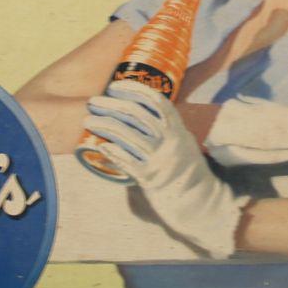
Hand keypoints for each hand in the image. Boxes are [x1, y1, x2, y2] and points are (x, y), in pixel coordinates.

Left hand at [83, 80, 249, 258]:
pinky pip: (127, 161)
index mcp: (177, 128)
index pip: (156, 101)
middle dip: (111, 105)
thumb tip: (140, 110)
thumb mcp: (183, 141)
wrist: (198, 201)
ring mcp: (160, 159)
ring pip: (127, 135)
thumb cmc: (187, 170)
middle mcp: (169, 140)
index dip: (134, 90)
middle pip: (135, 115)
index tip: (115, 86)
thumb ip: (166, 127)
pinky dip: (112, 152)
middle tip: (93, 102)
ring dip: (104, 125)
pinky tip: (99, 145)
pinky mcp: (150, 178)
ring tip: (89, 120)